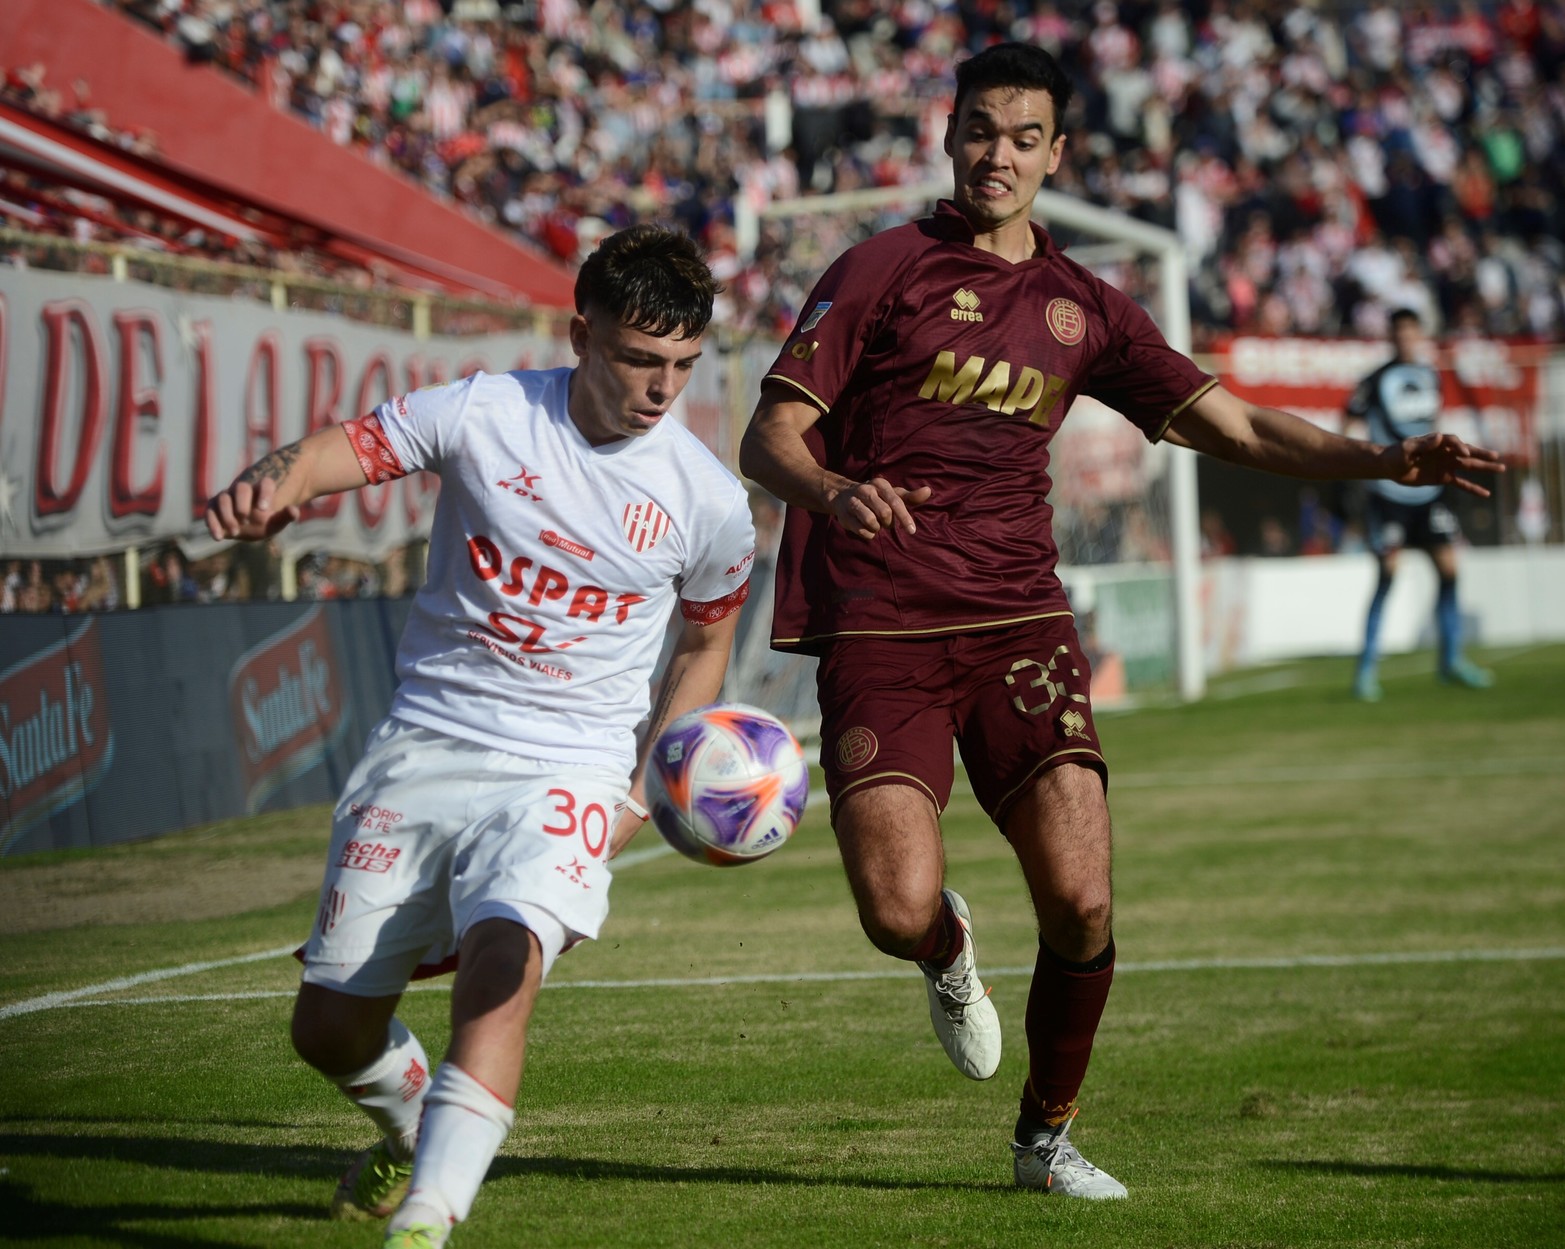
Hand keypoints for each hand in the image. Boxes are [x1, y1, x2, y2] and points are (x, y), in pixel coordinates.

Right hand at [204, 474, 300, 541]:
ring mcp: (227, 498)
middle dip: (242, 503)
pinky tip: (219, 537)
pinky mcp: (213, 508)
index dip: (265, 493)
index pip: (266, 484)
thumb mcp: (277, 521)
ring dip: (227, 515)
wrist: (248, 527)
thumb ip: (285, 515)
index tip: (264, 509)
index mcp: (261, 490)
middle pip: (241, 488)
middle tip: (246, 519)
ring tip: (236, 532)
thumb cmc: (266, 521)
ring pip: (223, 498)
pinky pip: (209, 511)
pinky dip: (212, 523)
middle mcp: (242, 490)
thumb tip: (294, 510)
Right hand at [828, 477, 932, 539]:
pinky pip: (861, 530)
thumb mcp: (892, 494)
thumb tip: (928, 491)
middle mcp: (866, 490)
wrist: (842, 495)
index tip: (911, 531)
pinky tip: (867, 528)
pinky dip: (868, 534)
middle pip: (884, 513)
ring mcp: (853, 502)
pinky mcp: (844, 515)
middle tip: (886, 522)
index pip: (896, 502)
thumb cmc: (875, 497)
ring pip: (871, 521)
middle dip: (888, 522)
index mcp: (880, 484)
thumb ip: (910, 496)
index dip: (904, 517)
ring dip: (877, 528)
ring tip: (875, 524)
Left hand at [1386, 432, 1505, 497]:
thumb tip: (1439, 437)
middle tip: (1496, 456)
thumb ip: (1422, 443)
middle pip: (1468, 452)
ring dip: (1484, 468)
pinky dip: (1473, 488)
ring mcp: (1447, 465)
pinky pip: (1462, 483)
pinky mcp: (1444, 477)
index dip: (1460, 446)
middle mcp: (1446, 452)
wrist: (1389, 466)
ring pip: (1469, 466)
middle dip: (1482, 454)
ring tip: (1501, 469)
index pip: (1454, 442)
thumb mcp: (1406, 448)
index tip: (1464, 452)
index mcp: (1438, 442)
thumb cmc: (1396, 454)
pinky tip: (1486, 494)